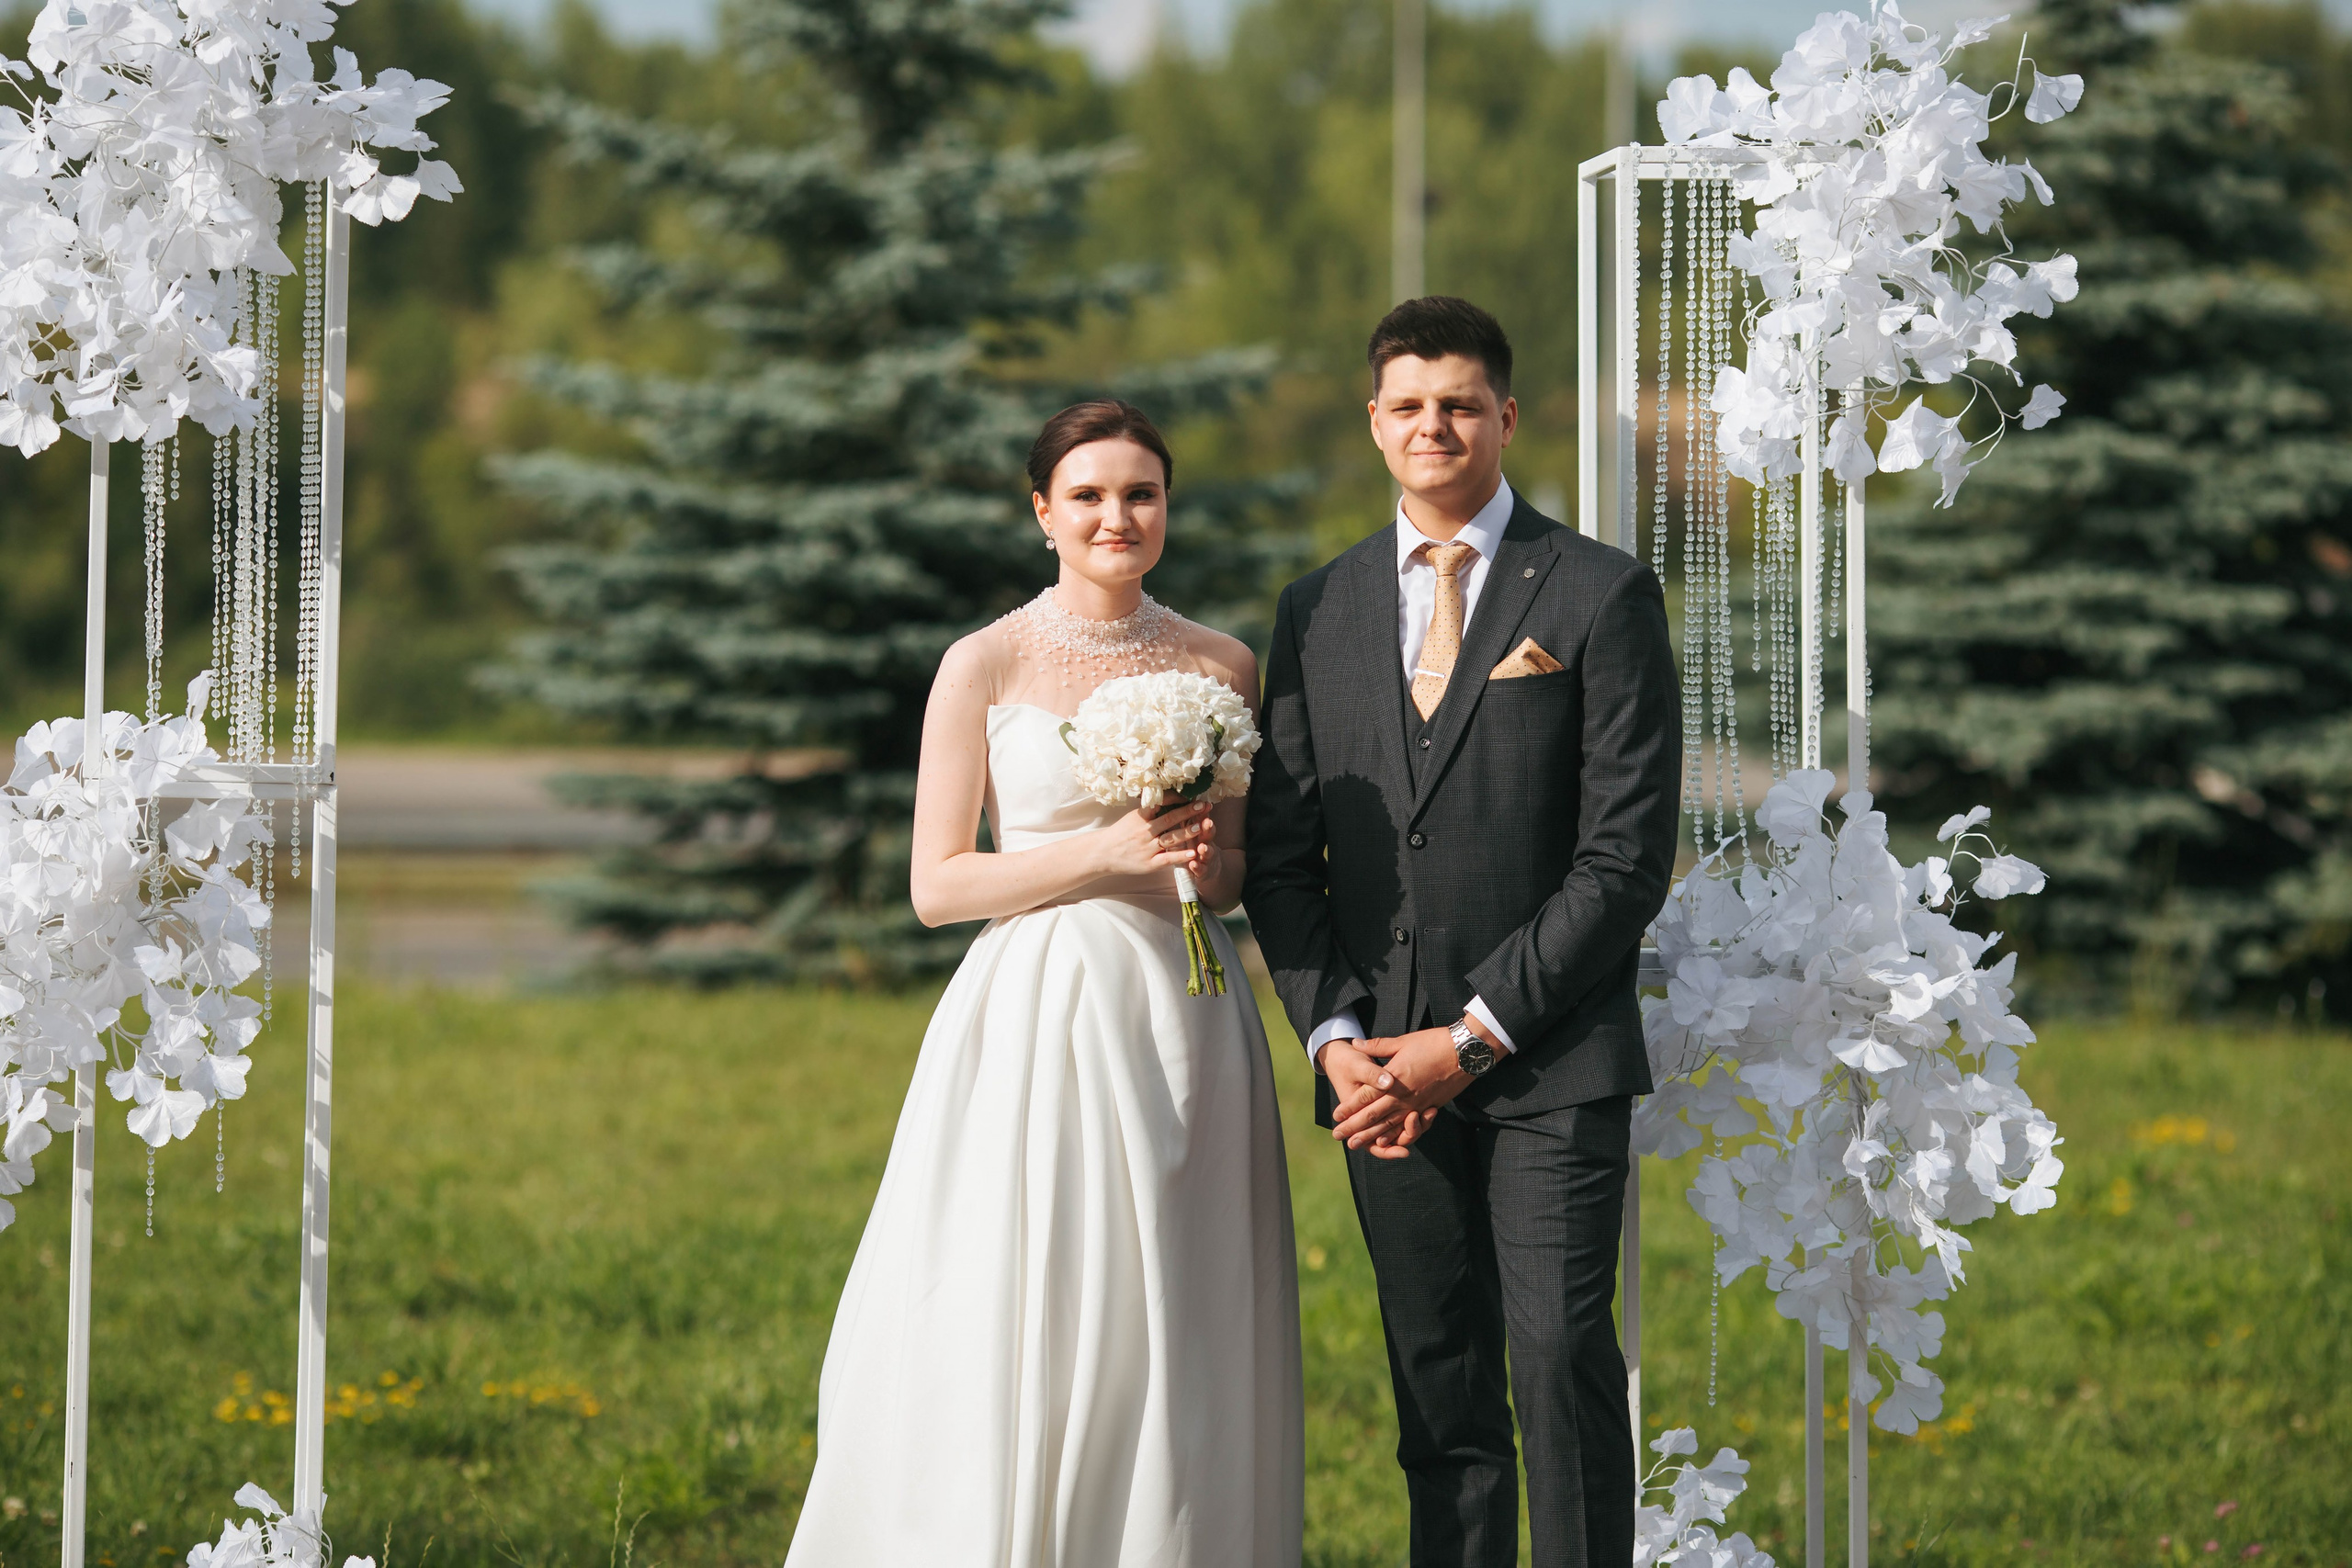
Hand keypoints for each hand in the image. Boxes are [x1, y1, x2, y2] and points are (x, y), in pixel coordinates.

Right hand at [1092, 798, 1214, 878]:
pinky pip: (1167, 859)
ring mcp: (1147, 848)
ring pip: (1170, 839)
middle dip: (1188, 811)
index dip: (1176, 798)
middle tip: (1203, 805)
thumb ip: (1150, 810)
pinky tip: (1193, 854)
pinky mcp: (1149, 863)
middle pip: (1169, 819)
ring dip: (1187, 832)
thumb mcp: (1133, 817)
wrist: (1103, 853)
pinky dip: (1180, 856)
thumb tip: (1171, 797)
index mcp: (1140, 817)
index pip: (1160, 803)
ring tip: (1201, 826)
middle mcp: (1144, 831)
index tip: (1190, 793)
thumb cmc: (1121, 833)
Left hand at [1330, 1025, 1481, 1150]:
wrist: (1465, 1053)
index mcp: (1394, 1078)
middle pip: (1374, 1115)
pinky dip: (1396, 1136)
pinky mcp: (1429, 1107)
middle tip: (1339, 1137)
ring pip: (1390, 1125)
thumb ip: (1377, 1046)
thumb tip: (1356, 1043)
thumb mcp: (1403, 1041)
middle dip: (1355, 1127)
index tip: (1336, 1116)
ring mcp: (1417, 1104)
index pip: (1366, 1097)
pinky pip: (1409, 1127)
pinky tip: (1387, 1141)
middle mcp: (1403, 1095)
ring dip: (1371, 1136)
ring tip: (1357, 1144)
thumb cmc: (1433, 1043)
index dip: (1349, 1108)